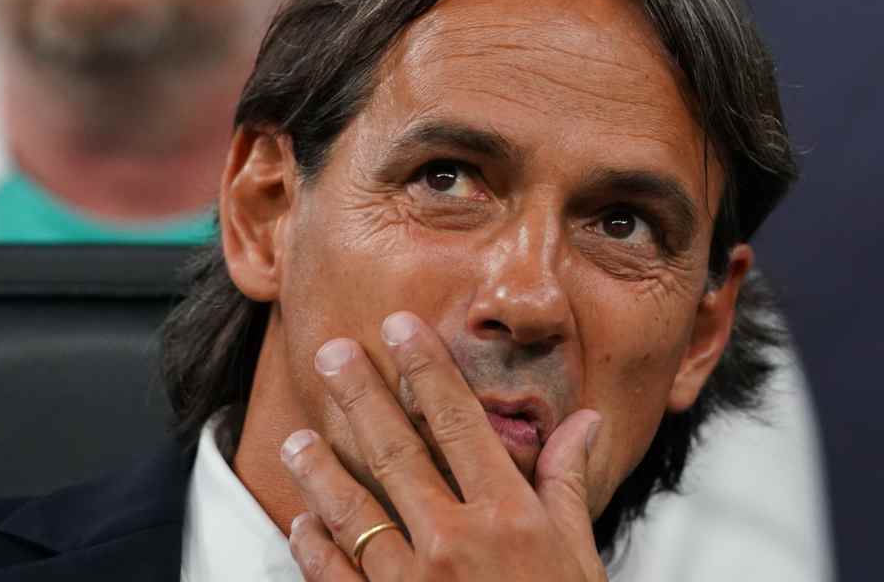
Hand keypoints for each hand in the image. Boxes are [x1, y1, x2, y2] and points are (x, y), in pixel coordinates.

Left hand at [279, 311, 607, 580]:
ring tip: (299, 437)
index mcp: (509, 515)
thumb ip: (569, 486)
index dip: (427, 369)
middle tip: (331, 352)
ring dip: (321, 468)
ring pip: (352, 509)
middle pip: (396, 450)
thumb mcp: (580, 557)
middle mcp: (455, 541)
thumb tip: (585, 423)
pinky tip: (302, 521)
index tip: (401, 327)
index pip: (459, 422)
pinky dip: (313, 545)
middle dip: (360, 395)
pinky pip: (333, 577)